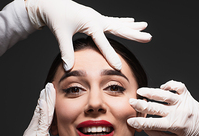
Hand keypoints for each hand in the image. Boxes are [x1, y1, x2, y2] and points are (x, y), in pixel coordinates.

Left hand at [25, 0, 151, 70]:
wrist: (50, 3)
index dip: (110, 55)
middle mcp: (97, 19)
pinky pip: (113, 21)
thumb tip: (69, 67)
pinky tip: (130, 21)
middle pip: (119, 29)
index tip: (118, 66)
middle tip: (148, 37)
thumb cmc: (55, 17)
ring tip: (144, 26)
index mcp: (91, 23)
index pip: (103, 43)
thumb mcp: (61, 34)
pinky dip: (123, 22)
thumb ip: (66, 50)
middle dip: (134, 34)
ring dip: (132, 26)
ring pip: (119, 23)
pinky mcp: (95, 18)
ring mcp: (97, 18)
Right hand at [127, 80, 198, 135]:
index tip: (130, 121)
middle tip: (131, 103)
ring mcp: (184, 102)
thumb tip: (145, 129)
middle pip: (156, 107)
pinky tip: (162, 88)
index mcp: (176, 126)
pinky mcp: (187, 95)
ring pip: (165, 95)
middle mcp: (180, 112)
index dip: (140, 123)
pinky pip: (178, 86)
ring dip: (151, 92)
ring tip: (141, 91)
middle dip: (141, 105)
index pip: (153, 124)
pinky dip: (169, 84)